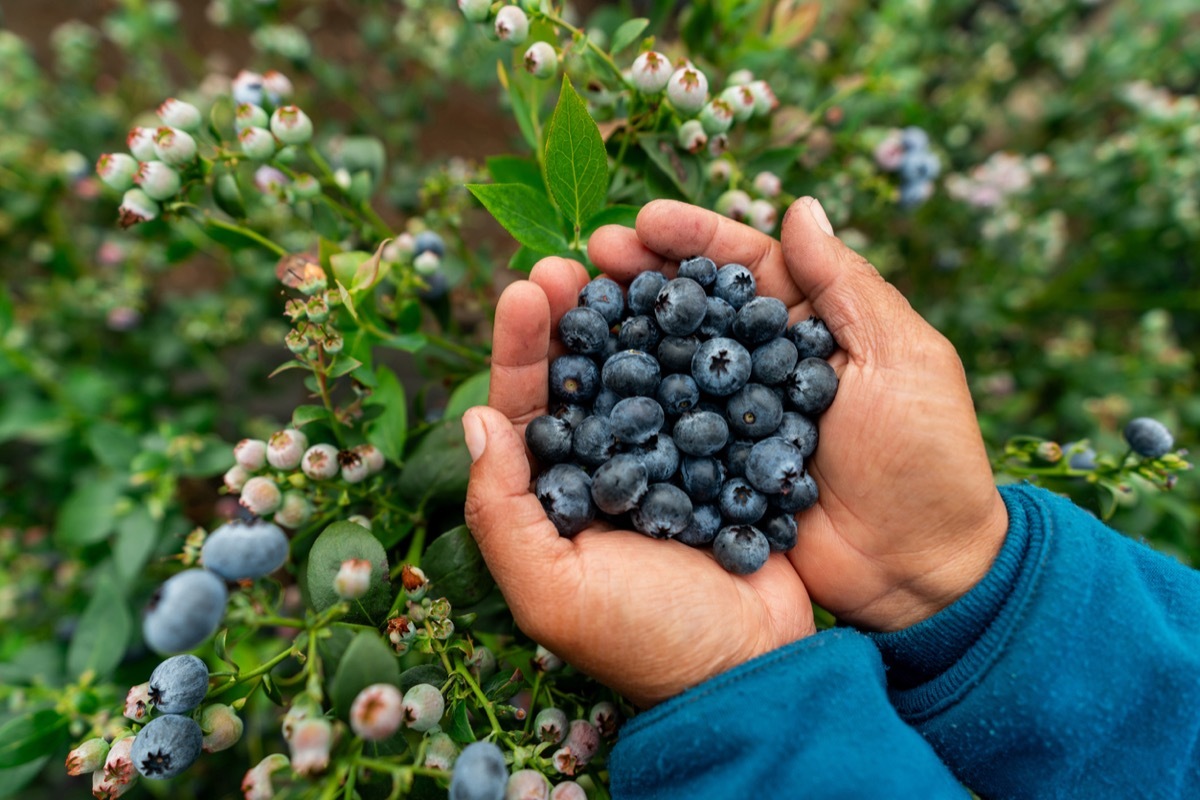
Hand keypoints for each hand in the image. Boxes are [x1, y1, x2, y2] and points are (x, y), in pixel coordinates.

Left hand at [463, 257, 814, 707]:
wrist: (754, 669)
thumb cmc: (647, 639)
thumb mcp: (553, 591)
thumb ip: (501, 512)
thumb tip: (476, 420)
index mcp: (551, 498)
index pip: (524, 411)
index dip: (521, 349)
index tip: (525, 288)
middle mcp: (601, 470)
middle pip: (578, 377)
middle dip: (568, 317)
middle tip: (568, 260)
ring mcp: (663, 458)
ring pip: (638, 372)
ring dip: (628, 318)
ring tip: (626, 263)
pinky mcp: (720, 454)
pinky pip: (702, 389)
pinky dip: (695, 346)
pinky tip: (694, 302)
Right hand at [589, 198, 1008, 630]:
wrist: (919, 574)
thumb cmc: (928, 460)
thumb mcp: (902, 359)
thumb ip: (847, 285)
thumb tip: (800, 205)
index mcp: (811, 325)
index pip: (746, 265)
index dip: (694, 239)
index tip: (643, 221)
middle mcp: (762, 365)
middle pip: (693, 305)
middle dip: (642, 275)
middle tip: (590, 256)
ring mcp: (731, 420)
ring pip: (667, 363)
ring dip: (619, 332)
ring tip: (569, 306)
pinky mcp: (711, 473)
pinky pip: (662, 432)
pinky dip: (623, 409)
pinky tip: (582, 386)